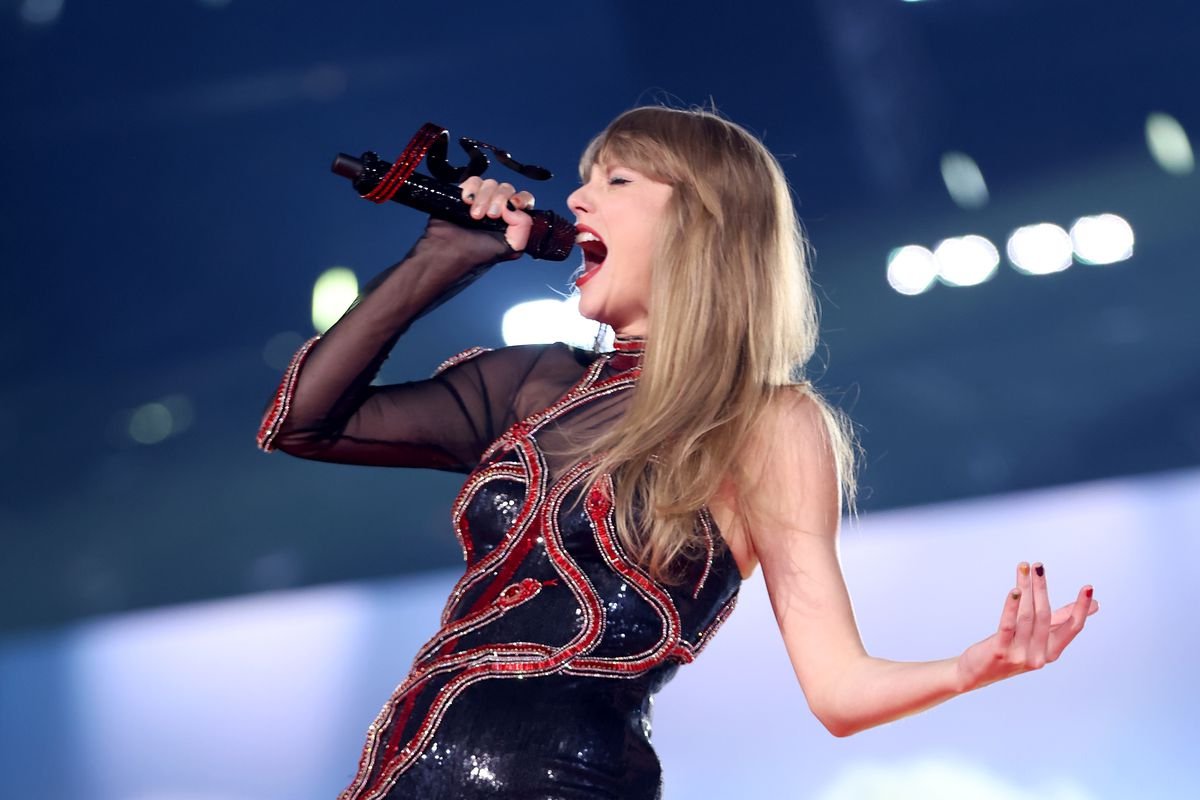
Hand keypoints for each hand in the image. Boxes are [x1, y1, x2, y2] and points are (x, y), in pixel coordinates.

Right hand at [459, 177, 535, 252]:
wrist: (446, 253)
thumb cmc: (474, 256)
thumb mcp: (510, 249)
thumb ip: (523, 229)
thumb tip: (514, 208)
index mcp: (511, 221)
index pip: (524, 200)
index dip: (521, 199)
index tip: (513, 205)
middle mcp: (497, 209)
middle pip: (507, 188)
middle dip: (499, 200)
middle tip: (490, 216)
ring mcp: (480, 200)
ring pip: (491, 183)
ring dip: (484, 198)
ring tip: (474, 215)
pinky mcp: (463, 194)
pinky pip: (473, 181)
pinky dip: (471, 189)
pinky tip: (466, 201)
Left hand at [956, 561, 1098, 692]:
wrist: (977, 673)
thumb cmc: (1013, 649)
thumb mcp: (1039, 636)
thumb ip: (1062, 620)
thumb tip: (1095, 604)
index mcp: (1052, 651)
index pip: (1073, 628)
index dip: (1080, 608)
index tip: (1088, 587)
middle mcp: (1039, 656)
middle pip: (1044, 615)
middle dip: (1042, 588)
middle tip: (1039, 566)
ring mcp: (1020, 655)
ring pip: (1026, 616)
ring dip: (1026, 589)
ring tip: (1024, 568)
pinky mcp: (1000, 651)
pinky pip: (1008, 624)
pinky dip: (1012, 606)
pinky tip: (1014, 590)